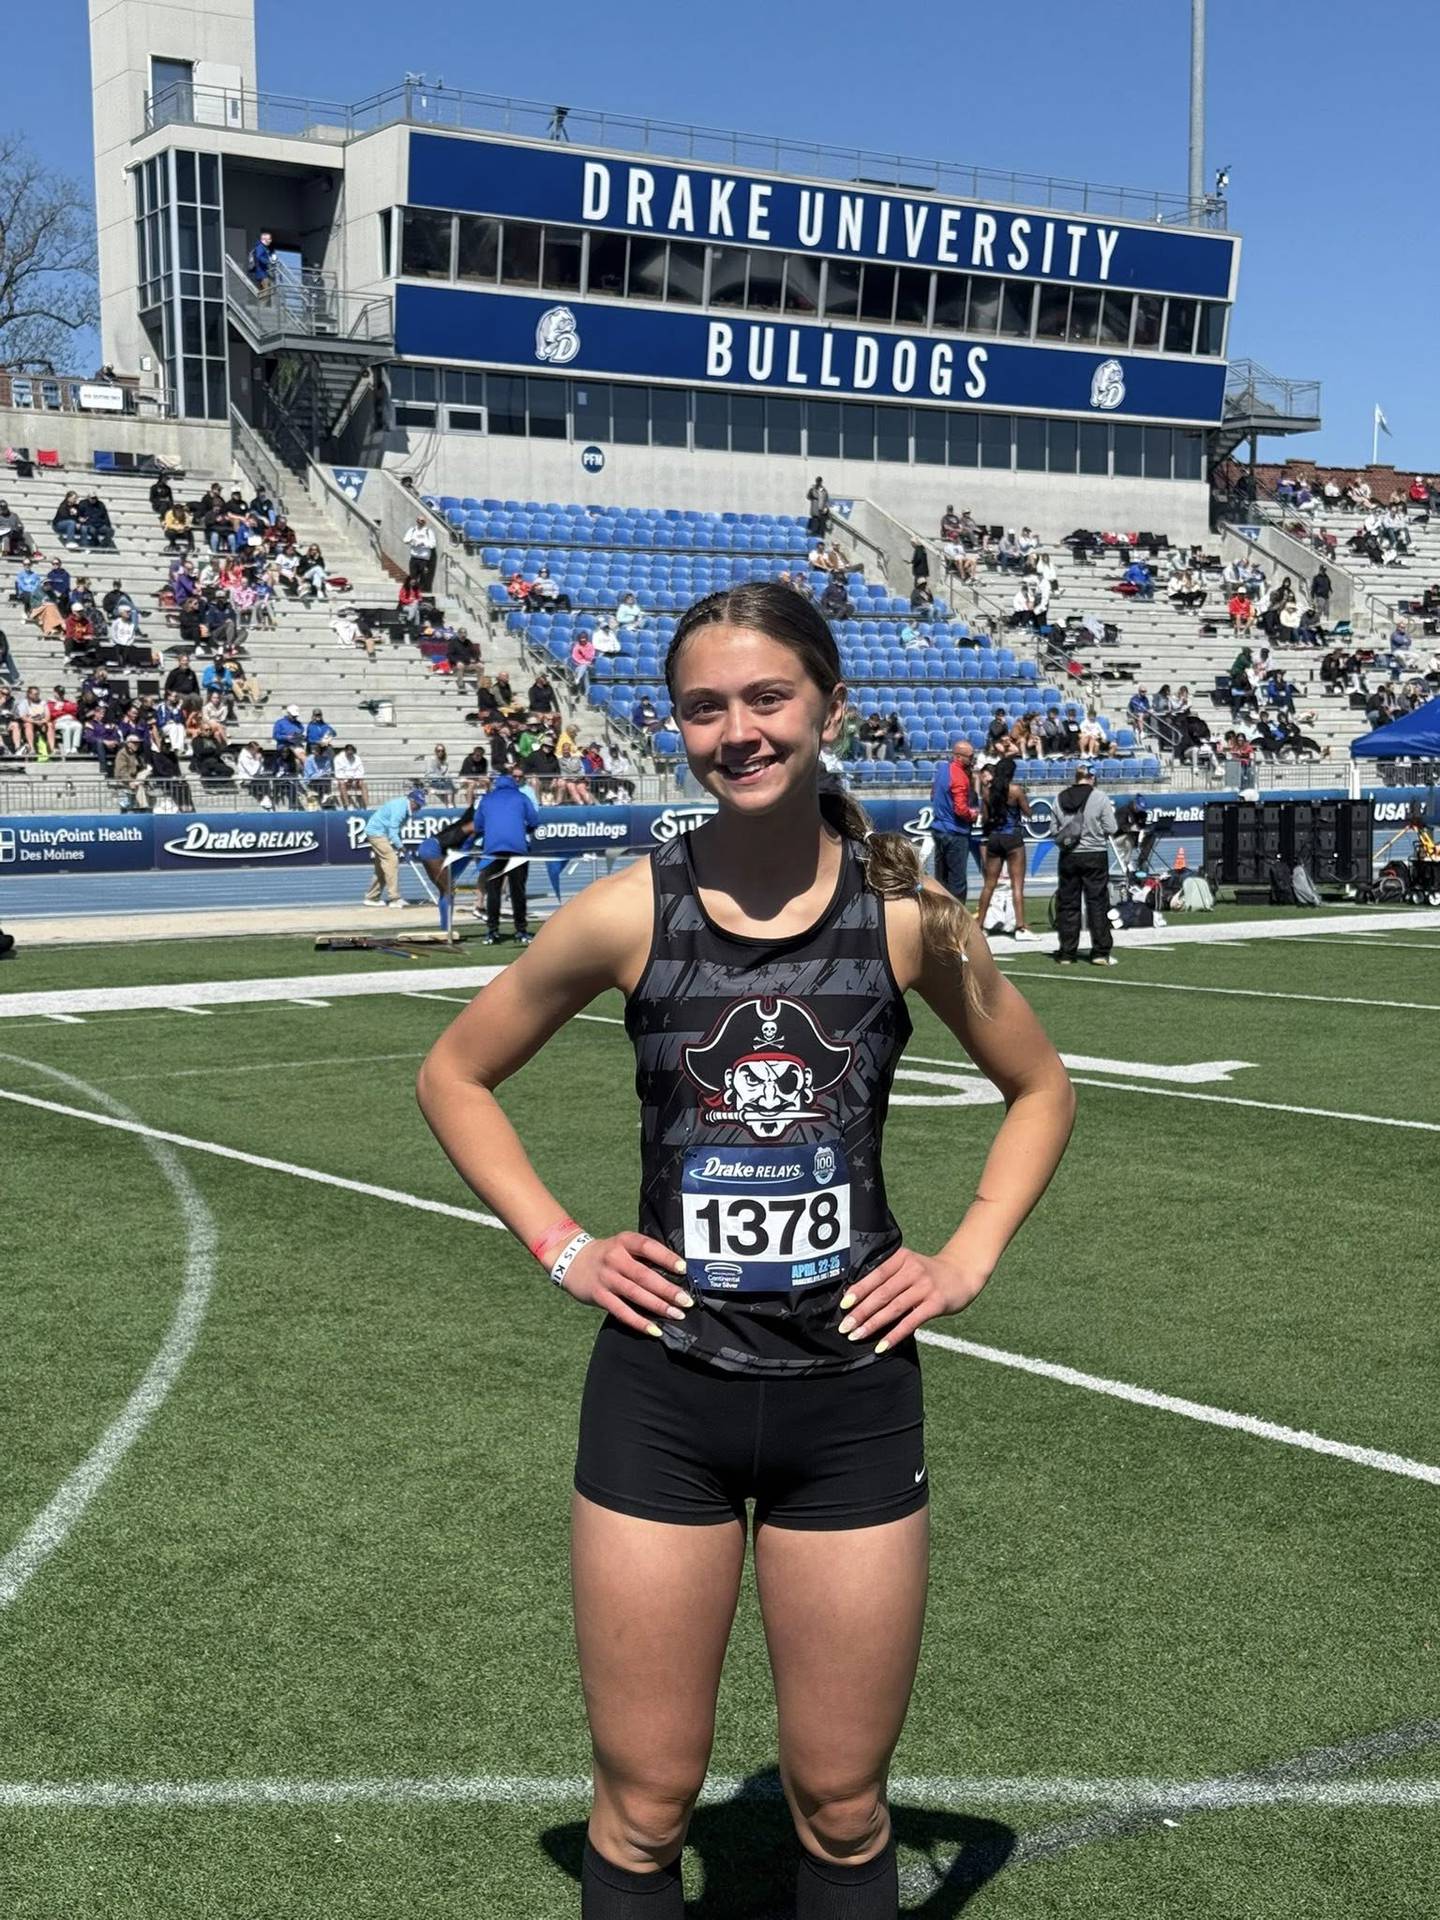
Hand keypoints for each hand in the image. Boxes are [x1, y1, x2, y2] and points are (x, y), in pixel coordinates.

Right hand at [562, 1232, 693, 1337]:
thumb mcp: (622, 1245)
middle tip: (686, 1300)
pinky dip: (639, 1321)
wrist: (570, 1259)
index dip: (666, 1257)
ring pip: (635, 1294)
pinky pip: (621, 1311)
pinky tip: (654, 1330)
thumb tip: (675, 1274)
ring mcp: (606, 1277)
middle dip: (668, 1289)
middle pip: (644, 1275)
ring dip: (658, 1306)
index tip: (684, 1269)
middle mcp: (615, 1258)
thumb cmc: (606, 1254)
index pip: (648, 1246)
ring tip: (676, 1314)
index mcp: (624, 1241)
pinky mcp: (599, 1295)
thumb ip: (643, 1255)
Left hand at [835, 1248, 991, 1353]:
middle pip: (882, 1294)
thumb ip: (889, 1277)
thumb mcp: (909, 1266)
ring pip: (893, 1308)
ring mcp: (925, 1287)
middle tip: (844, 1327)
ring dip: (872, 1324)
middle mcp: (913, 1270)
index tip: (843, 1306)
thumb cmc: (928, 1273)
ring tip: (856, 1336)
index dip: (858, 1290)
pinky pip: (911, 1322)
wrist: (963, 1273)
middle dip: (860, 1312)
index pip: (876, 1275)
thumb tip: (857, 1298)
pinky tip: (882, 1345)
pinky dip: (894, 1335)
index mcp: (902, 1258)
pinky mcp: (936, 1303)